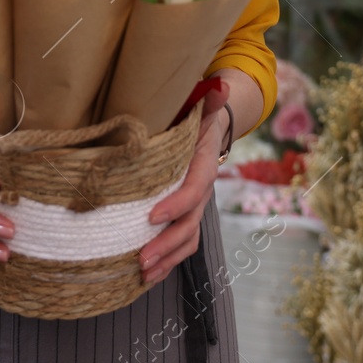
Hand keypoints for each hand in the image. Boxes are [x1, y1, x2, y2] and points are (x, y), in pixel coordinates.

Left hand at [138, 80, 230, 286]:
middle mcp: (202, 189)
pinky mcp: (186, 215)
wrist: (212, 128)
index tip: (151, 216)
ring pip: (187, 239)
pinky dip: (167, 261)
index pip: (194, 189)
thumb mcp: (202, 104)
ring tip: (142, 274)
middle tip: (140, 260)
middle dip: (166, 245)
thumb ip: (211, 98)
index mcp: (205, 164)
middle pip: (190, 223)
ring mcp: (196, 206)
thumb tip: (221, 86)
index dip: (176, 205)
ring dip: (166, 260)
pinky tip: (147, 275)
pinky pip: (182, 243)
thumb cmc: (198, 116)